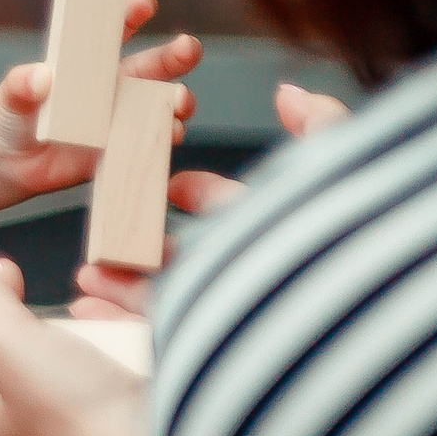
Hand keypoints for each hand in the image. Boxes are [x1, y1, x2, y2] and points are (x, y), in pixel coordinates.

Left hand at [0, 0, 200, 200]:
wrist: (9, 164)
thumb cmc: (9, 119)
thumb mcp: (9, 99)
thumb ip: (20, 86)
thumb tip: (41, 76)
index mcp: (86, 61)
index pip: (113, 31)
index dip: (130, 13)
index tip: (142, 2)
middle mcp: (111, 85)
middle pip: (151, 65)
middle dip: (174, 54)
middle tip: (188, 47)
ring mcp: (119, 116)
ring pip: (159, 103)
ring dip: (175, 99)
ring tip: (179, 100)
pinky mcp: (120, 147)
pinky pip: (149, 141)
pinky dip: (163, 137)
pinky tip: (169, 134)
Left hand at [0, 258, 148, 435]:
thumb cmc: (70, 405)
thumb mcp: (4, 340)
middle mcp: (37, 430)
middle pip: (19, 370)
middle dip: (31, 329)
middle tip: (34, 312)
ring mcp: (88, 421)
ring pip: (77, 357)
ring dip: (83, 322)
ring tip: (87, 301)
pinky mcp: (133, 408)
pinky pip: (122, 359)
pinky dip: (121, 329)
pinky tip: (121, 311)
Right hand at [73, 80, 351, 317]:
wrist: (347, 311)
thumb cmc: (348, 237)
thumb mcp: (337, 162)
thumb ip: (321, 124)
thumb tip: (290, 92)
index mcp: (285, 230)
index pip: (233, 207)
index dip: (200, 192)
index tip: (172, 185)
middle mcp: (259, 271)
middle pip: (192, 254)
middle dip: (149, 239)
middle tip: (115, 228)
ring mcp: (233, 309)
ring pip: (168, 292)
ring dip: (123, 278)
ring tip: (89, 270)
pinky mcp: (211, 343)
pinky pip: (156, 327)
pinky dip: (118, 315)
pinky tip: (89, 302)